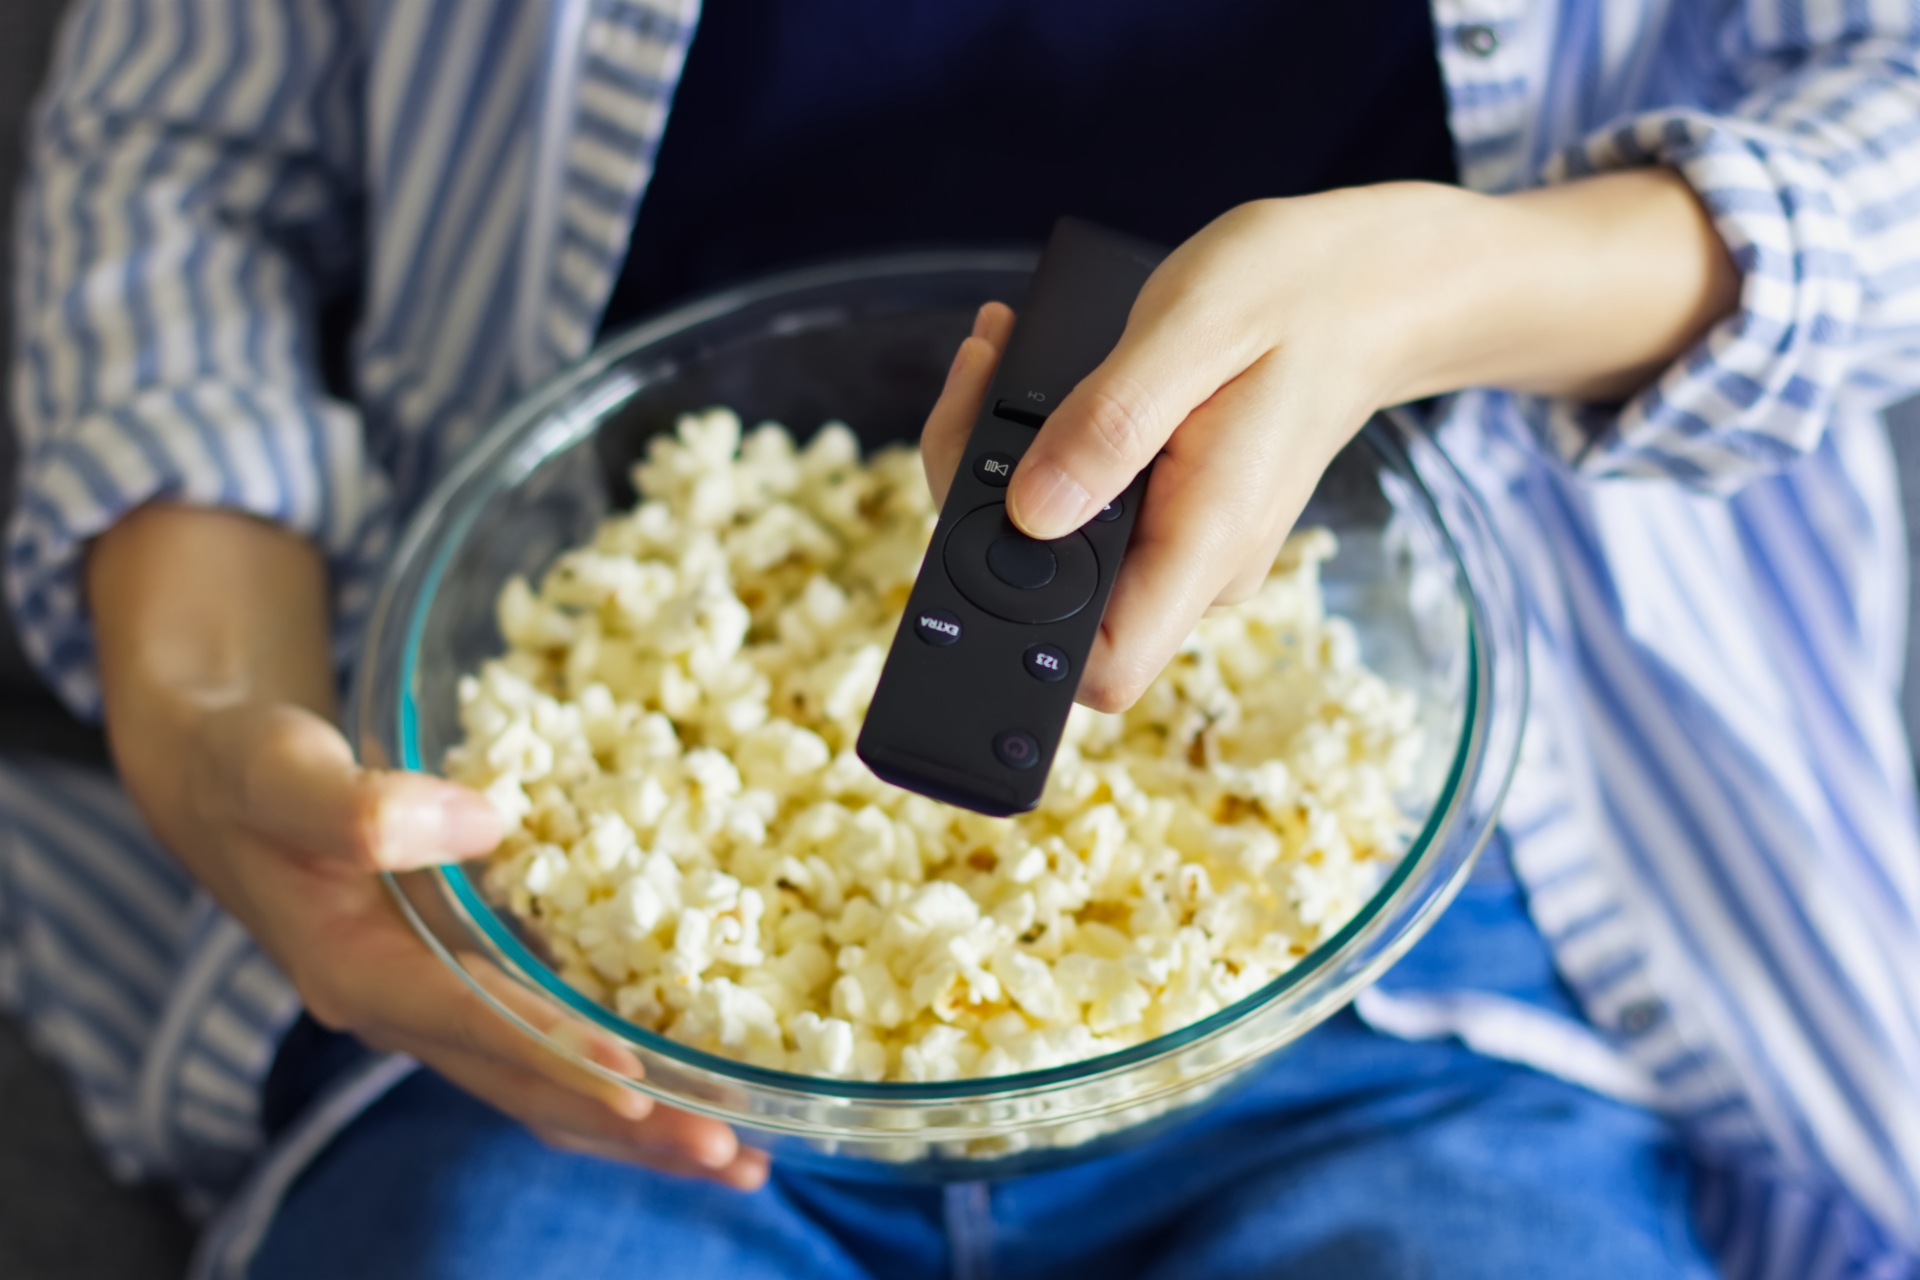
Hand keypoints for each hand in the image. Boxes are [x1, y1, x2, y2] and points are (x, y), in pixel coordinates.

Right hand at [90, 505, 767, 1188]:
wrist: (226, 788)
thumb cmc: (249, 775)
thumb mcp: (282, 775)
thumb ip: (361, 807)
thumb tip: (485, 820)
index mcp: (360, 975)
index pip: (475, 1028)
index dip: (556, 1055)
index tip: (640, 1083)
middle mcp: (408, 1012)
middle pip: (529, 1091)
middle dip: (632, 1129)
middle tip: (731, 1155)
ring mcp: (443, 1007)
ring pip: (548, 1090)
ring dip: (642, 1128)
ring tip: (739, 1159)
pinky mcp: (470, 986)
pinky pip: (552, 1049)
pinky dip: (620, 1078)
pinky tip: (693, 1087)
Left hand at [923, 174, 1736, 709]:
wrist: (1384, 282)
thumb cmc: (1305, 291)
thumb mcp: (1196, 328)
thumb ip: (1110, 426)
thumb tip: (1028, 513)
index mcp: (1207, 542)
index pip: (1099, 670)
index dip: (1013, 636)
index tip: (972, 517)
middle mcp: (1196, 564)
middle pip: (1051, 607)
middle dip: (980, 499)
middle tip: (979, 374)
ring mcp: (1185, 542)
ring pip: (1057, 548)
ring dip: (1003, 459)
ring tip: (999, 350)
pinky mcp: (1174, 509)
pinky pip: (1084, 506)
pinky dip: (1043, 444)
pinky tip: (1029, 364)